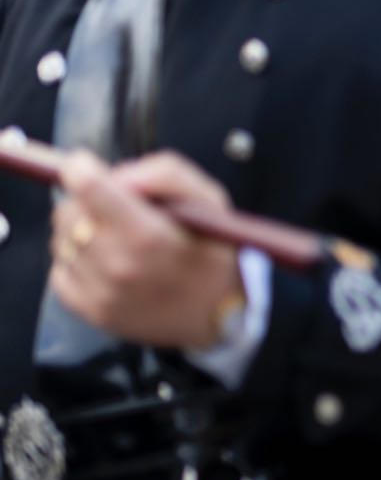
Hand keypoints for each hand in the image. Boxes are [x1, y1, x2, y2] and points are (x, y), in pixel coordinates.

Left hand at [49, 150, 242, 350]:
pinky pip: (59, 273)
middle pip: (68, 212)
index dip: (80, 169)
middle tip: (111, 209)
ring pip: (61, 241)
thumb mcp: (208, 198)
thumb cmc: (214, 250)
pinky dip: (77, 263)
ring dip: (81, 233)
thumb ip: (164, 174)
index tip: (83, 166)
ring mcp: (103, 292)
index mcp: (150, 234)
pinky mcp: (92, 312)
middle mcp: (120, 265)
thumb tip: (115, 176)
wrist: (221, 312)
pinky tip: (105, 264)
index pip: (89, 189)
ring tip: (115, 239)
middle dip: (85, 202)